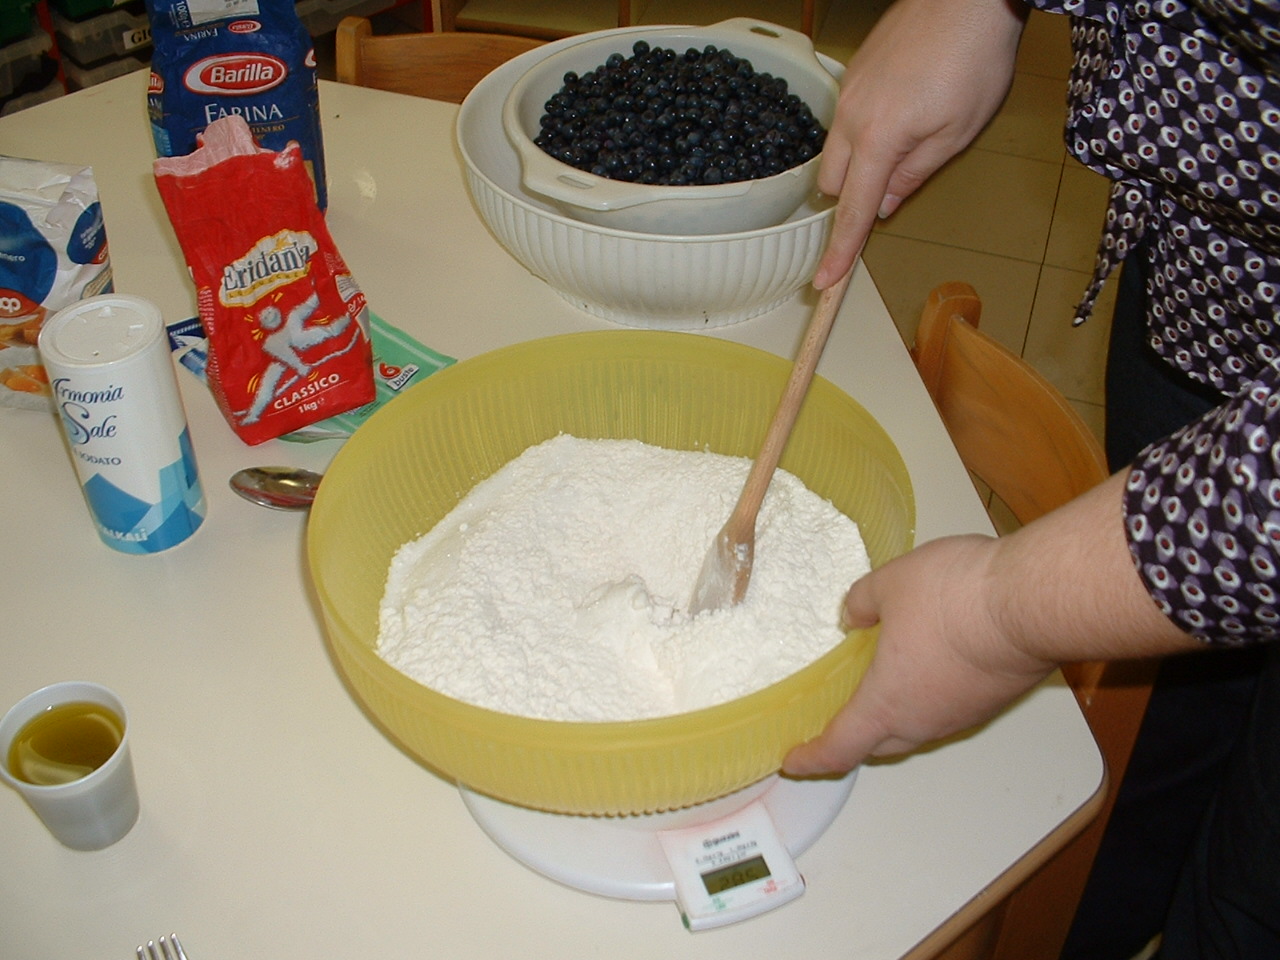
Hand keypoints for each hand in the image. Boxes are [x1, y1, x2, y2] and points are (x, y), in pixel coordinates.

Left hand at [782, 473, 1196, 774]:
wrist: (1031, 603)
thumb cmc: (950, 597)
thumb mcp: (889, 584)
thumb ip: (862, 602)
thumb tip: (851, 616)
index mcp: (886, 703)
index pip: (839, 748)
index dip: (811, 758)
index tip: (792, 761)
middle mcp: (925, 721)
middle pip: (880, 745)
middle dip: (854, 740)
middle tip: (835, 723)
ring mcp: (964, 714)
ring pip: (919, 728)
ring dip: (897, 716)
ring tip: (883, 686)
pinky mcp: (993, 699)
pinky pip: (950, 709)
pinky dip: (930, 697)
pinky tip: (930, 666)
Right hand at [813, 0, 1027, 287]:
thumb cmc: (973, 58)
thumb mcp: (956, 133)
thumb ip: (914, 175)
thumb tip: (884, 203)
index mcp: (878, 140)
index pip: (853, 210)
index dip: (841, 250)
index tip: (826, 281)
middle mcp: (851, 117)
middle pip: (832, 182)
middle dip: (853, 196)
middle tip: (897, 183)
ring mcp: (849, 92)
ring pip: (836, 149)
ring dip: (860, 161)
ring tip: (911, 135)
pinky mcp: (854, 73)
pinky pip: (847, 117)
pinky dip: (865, 131)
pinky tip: (905, 108)